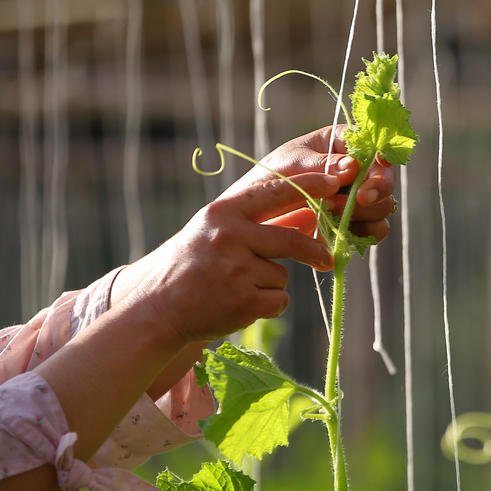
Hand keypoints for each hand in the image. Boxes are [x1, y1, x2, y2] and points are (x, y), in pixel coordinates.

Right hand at [121, 173, 339, 344]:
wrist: (157, 307)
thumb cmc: (194, 264)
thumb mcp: (217, 231)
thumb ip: (260, 221)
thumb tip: (310, 213)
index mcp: (222, 214)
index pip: (274, 192)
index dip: (308, 185)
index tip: (333, 182)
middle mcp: (229, 237)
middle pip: (291, 240)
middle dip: (314, 251)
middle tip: (325, 257)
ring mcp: (236, 271)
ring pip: (282, 275)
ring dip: (270, 284)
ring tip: (238, 286)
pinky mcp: (243, 302)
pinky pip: (279, 300)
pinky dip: (268, 305)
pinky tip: (240, 304)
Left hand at [228, 125, 396, 244]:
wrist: (255, 217)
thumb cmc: (270, 179)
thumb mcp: (291, 164)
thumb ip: (322, 164)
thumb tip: (354, 167)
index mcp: (343, 145)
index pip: (374, 145)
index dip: (383, 153)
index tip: (381, 162)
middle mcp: (357, 172)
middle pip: (385, 178)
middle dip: (375, 189)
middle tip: (357, 199)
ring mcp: (358, 200)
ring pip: (384, 206)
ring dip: (364, 212)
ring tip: (330, 211)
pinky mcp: (356, 225)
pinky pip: (375, 231)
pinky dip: (365, 233)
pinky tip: (343, 231)